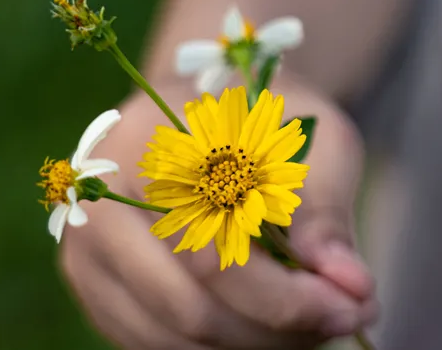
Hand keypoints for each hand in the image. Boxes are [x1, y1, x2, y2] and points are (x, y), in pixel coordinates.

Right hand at [59, 86, 376, 348]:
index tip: (354, 306)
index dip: (287, 297)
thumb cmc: (269, 123)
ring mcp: (87, 255)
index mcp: (146, 149)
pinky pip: (159, 345)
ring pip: (176, 339)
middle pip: (192, 309)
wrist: (214, 115)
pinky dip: (224, 347)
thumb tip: (350, 283)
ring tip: (316, 321)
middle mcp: (97, 205)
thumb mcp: (314, 139)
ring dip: (256, 345)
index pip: (213, 253)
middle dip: (279, 330)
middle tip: (344, 319)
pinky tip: (273, 326)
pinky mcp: (96, 292)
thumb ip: (324, 211)